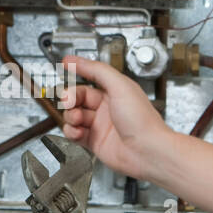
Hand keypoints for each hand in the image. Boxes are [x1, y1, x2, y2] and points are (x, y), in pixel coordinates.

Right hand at [58, 55, 172, 180]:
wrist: (147, 152)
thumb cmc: (142, 121)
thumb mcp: (120, 86)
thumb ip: (97, 70)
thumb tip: (76, 61)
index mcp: (115, 91)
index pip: (89, 79)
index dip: (76, 74)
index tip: (65, 68)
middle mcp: (106, 107)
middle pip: (78, 98)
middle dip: (70, 98)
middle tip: (69, 101)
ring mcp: (99, 125)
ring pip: (74, 116)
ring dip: (71, 116)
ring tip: (77, 119)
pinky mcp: (94, 142)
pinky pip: (74, 133)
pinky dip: (71, 132)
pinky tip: (78, 132)